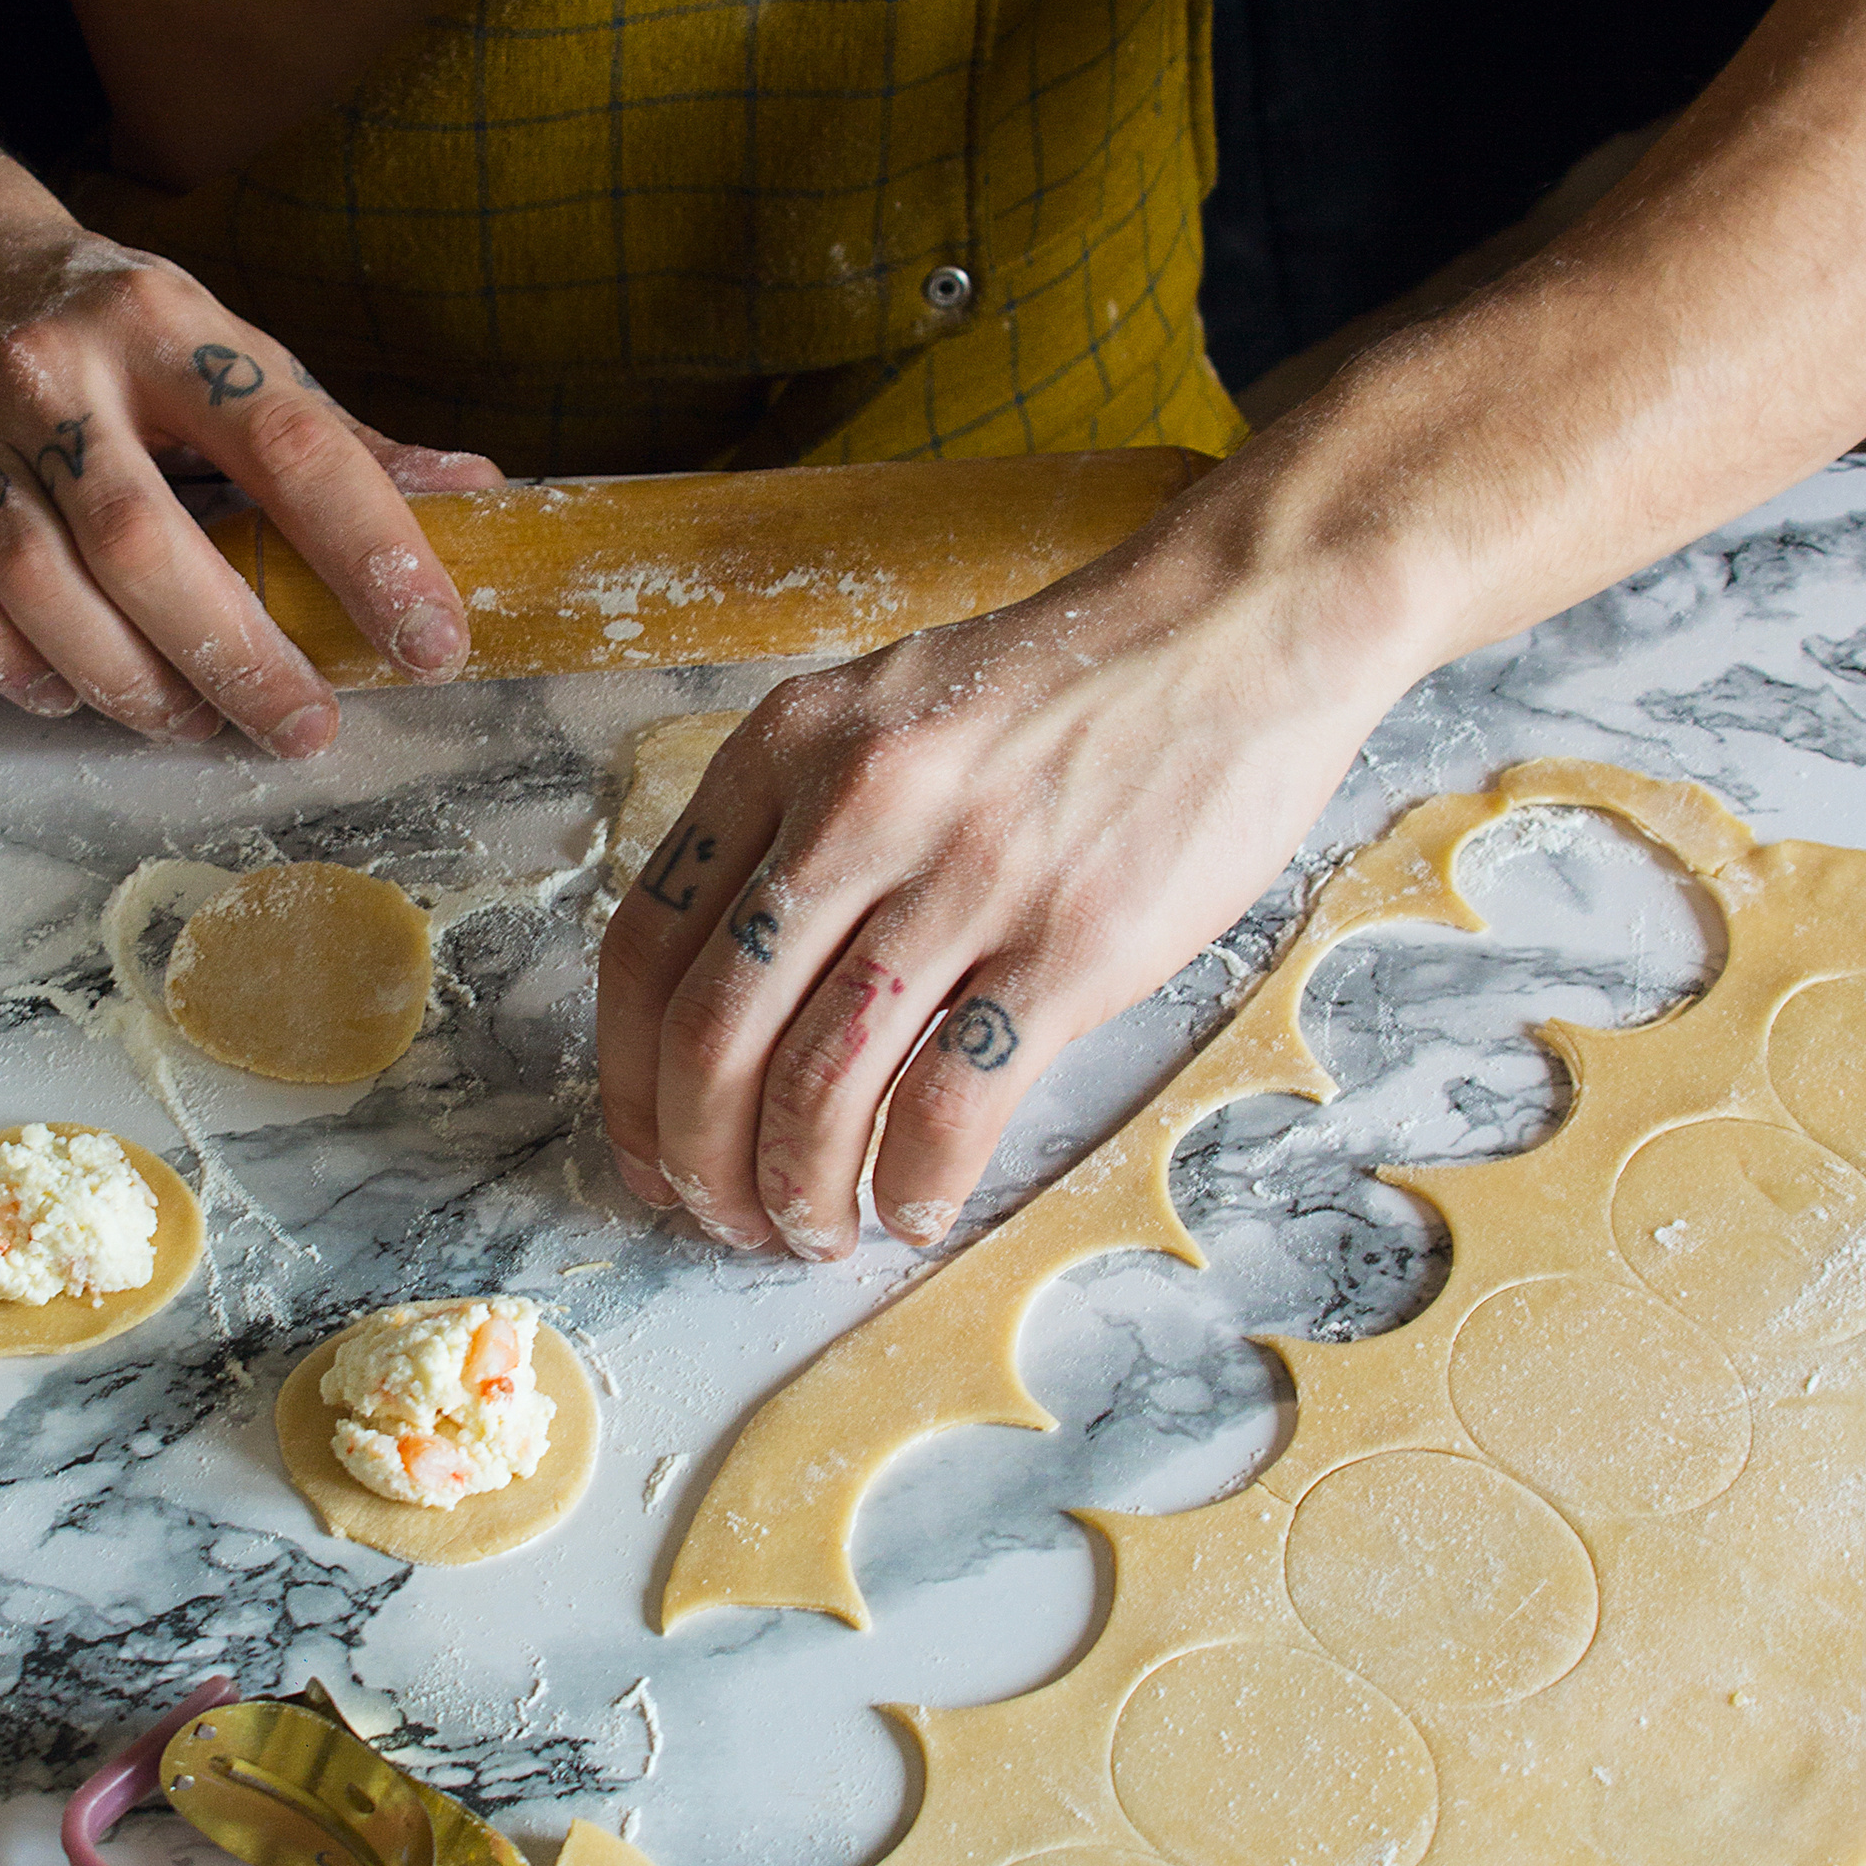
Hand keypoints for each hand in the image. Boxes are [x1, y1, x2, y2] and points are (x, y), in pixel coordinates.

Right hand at [0, 186, 500, 746]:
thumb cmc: (112, 325)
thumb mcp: (227, 349)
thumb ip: (338, 437)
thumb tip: (480, 495)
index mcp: (169, 326)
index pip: (287, 443)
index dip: (368, 549)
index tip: (430, 640)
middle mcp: (58, 372)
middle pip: (147, 545)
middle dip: (238, 658)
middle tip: (306, 726)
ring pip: (42, 589)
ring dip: (130, 683)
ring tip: (199, 723)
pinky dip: (13, 667)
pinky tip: (73, 694)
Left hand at [597, 521, 1417, 1260]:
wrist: (1236, 630)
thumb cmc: (1065, 684)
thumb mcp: (886, 710)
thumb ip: (799, 823)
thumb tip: (729, 991)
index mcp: (786, 752)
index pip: (646, 946)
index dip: (629, 1081)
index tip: (646, 1150)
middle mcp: (853, 811)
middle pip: (714, 1035)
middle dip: (701, 1164)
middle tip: (725, 1224)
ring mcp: (962, 878)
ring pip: (818, 1083)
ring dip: (800, 1191)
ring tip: (815, 1235)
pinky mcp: (1068, 943)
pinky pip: (950, 1102)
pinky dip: (918, 1183)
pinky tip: (918, 1209)